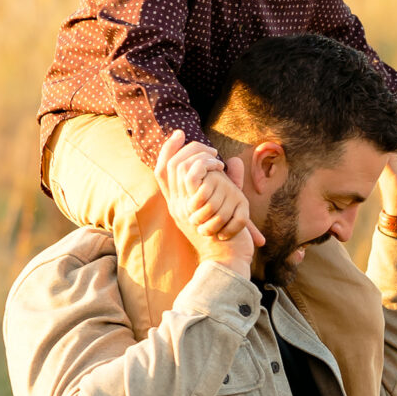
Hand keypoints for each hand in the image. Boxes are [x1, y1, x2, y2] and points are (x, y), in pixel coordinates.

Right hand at [154, 131, 262, 276]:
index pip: (162, 173)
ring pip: (180, 166)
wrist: (229, 261)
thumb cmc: (231, 236)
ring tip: (215, 156)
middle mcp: (176, 205)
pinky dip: (204, 164)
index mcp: (179, 205)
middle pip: (168, 165)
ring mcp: (183, 207)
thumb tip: (234, 162)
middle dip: (182, 147)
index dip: (166, 151)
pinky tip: (219, 165)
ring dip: (197, 154)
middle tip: (205, 143)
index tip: (178, 135)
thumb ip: (229, 182)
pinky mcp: (194, 206)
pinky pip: (192, 175)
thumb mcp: (230, 202)